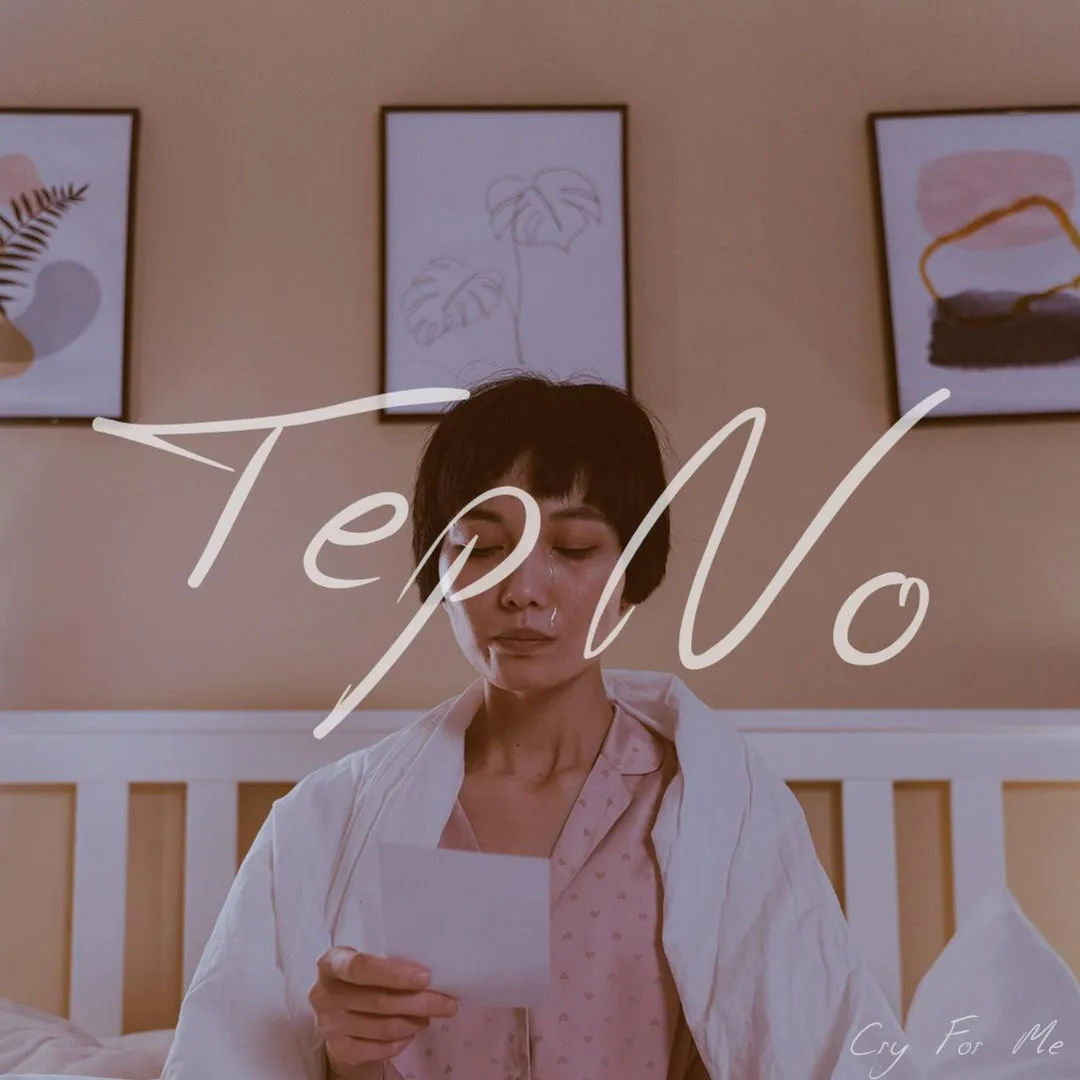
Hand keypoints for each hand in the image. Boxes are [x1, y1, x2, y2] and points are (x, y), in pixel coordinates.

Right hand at [309, 947, 457, 1076]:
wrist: (338, 1013)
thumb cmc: (362, 978)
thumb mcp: (368, 960)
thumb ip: (388, 961)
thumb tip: (434, 973)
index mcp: (331, 962)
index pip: (360, 967)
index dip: (394, 974)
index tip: (426, 977)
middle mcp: (323, 994)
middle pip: (378, 1001)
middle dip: (419, 1002)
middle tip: (448, 1003)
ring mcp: (328, 1025)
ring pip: (382, 1027)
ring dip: (413, 1023)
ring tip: (429, 1017)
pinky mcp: (338, 1049)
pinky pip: (379, 1049)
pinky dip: (401, 1041)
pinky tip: (411, 1032)